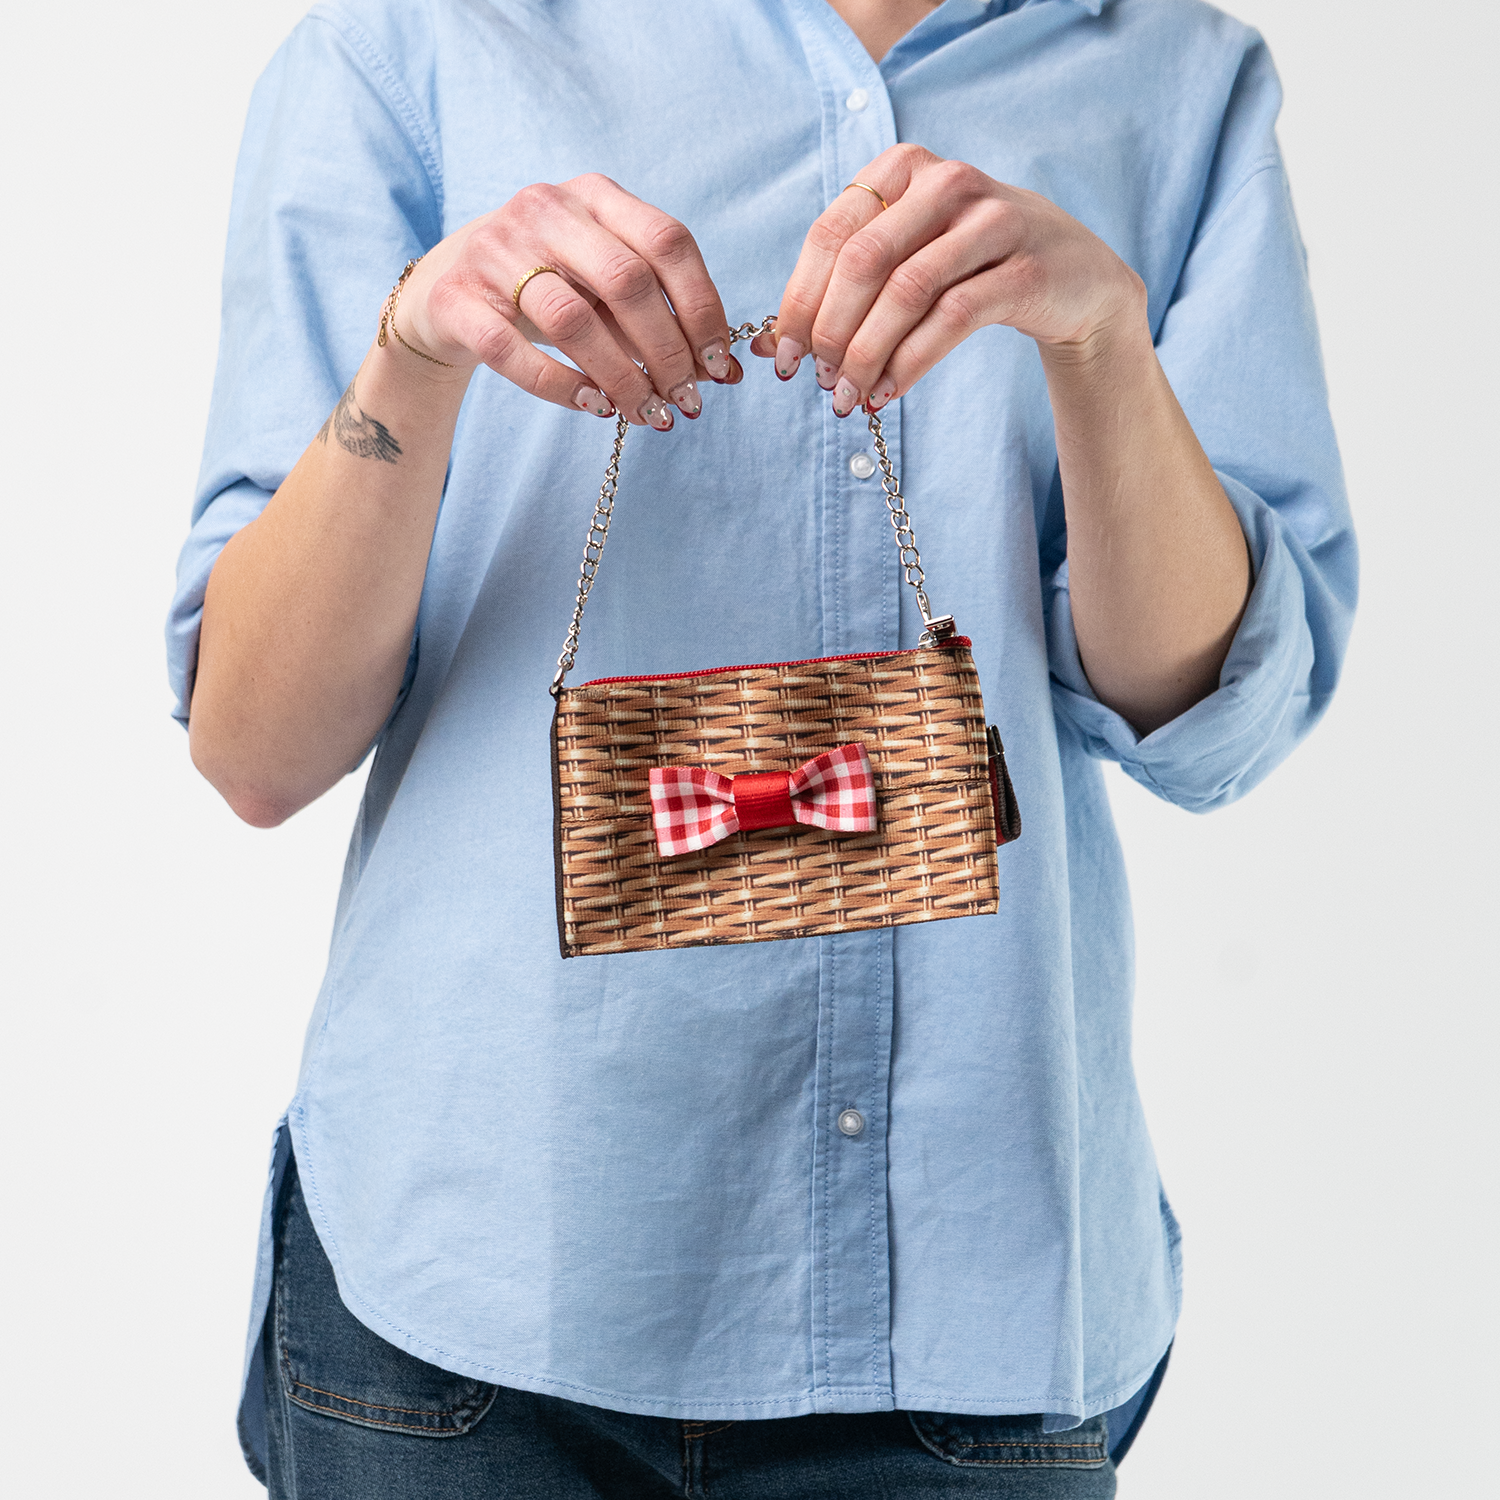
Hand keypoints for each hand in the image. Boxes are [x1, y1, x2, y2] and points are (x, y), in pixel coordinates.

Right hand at [391, 175, 740, 428]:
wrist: (445, 292)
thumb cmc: (547, 290)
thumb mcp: (603, 286)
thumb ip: (657, 315)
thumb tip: (724, 371)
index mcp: (595, 197)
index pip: (668, 241)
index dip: (702, 306)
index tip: (719, 363)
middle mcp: (546, 210)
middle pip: (625, 281)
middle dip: (667, 350)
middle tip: (686, 401)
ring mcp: (495, 250)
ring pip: (573, 320)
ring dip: (621, 377)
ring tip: (648, 414)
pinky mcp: (457, 299)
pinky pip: (513, 352)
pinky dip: (561, 386)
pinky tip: (596, 408)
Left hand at [753, 143, 1145, 412]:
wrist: (1074, 279)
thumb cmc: (972, 269)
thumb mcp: (906, 260)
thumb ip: (842, 290)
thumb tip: (764, 345)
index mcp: (904, 169)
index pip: (830, 236)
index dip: (798, 301)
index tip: (780, 357)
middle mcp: (947, 182)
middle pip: (863, 261)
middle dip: (829, 330)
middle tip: (817, 382)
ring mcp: (991, 221)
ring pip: (905, 291)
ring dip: (867, 354)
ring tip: (848, 397)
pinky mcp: (1023, 269)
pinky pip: (950, 319)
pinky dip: (910, 363)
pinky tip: (888, 393)